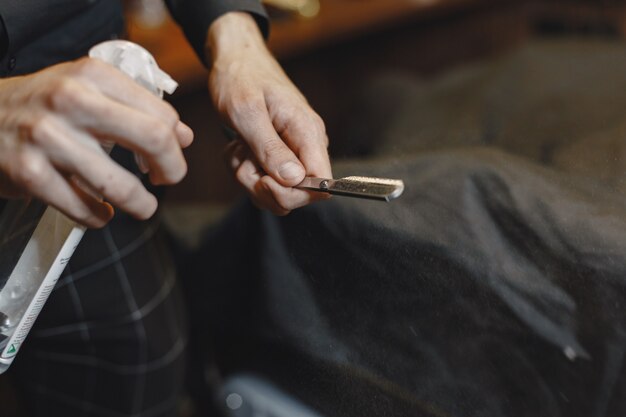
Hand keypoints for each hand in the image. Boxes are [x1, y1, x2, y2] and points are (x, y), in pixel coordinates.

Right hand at [0, 58, 192, 226]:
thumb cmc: (42, 104)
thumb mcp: (88, 89)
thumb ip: (137, 108)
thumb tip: (184, 136)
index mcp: (93, 75)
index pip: (161, 114)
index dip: (175, 143)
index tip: (172, 154)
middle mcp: (72, 100)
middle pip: (154, 140)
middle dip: (172, 169)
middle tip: (167, 179)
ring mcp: (48, 138)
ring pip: (122, 186)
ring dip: (141, 204)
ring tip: (143, 206)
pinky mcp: (29, 173)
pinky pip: (84, 209)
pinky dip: (99, 217)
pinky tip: (99, 211)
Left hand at [207, 12, 331, 215]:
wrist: (235, 61)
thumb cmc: (240, 79)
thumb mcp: (247, 112)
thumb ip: (270, 148)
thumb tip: (294, 180)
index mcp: (308, 132)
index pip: (321, 184)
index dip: (293, 193)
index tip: (263, 179)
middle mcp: (308, 146)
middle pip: (298, 195)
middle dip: (263, 188)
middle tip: (243, 160)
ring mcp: (295, 153)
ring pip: (278, 193)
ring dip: (249, 178)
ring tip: (239, 148)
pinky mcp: (282, 157)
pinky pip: (267, 183)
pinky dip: (246, 172)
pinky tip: (240, 149)